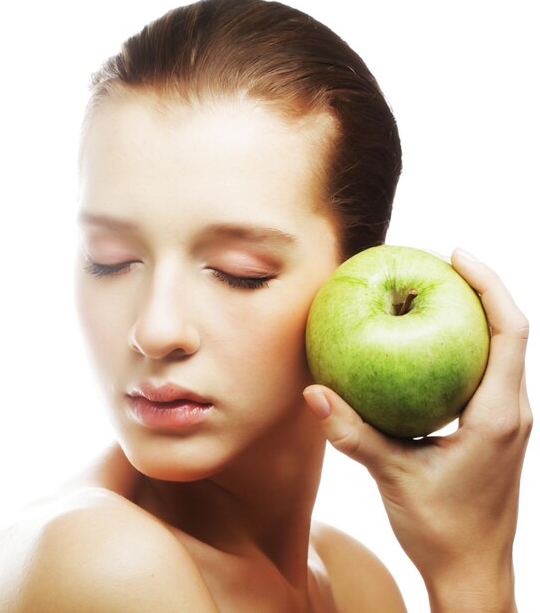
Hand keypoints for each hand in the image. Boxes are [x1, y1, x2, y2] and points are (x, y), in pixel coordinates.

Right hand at [304, 248, 531, 610]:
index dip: (489, 285)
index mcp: (497, 415)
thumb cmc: (442, 529)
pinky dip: (462, 346)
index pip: (510, 331)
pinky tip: (427, 345)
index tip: (457, 255)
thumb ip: (353, 434)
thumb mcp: (394, 476)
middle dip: (481, 289)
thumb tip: (314, 394)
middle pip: (511, 331)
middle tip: (439, 263)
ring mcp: (507, 420)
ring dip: (475, 316)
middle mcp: (512, 411)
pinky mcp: (495, 429)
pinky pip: (486, 371)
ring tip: (434, 293)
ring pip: (501, 350)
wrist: (473, 572)